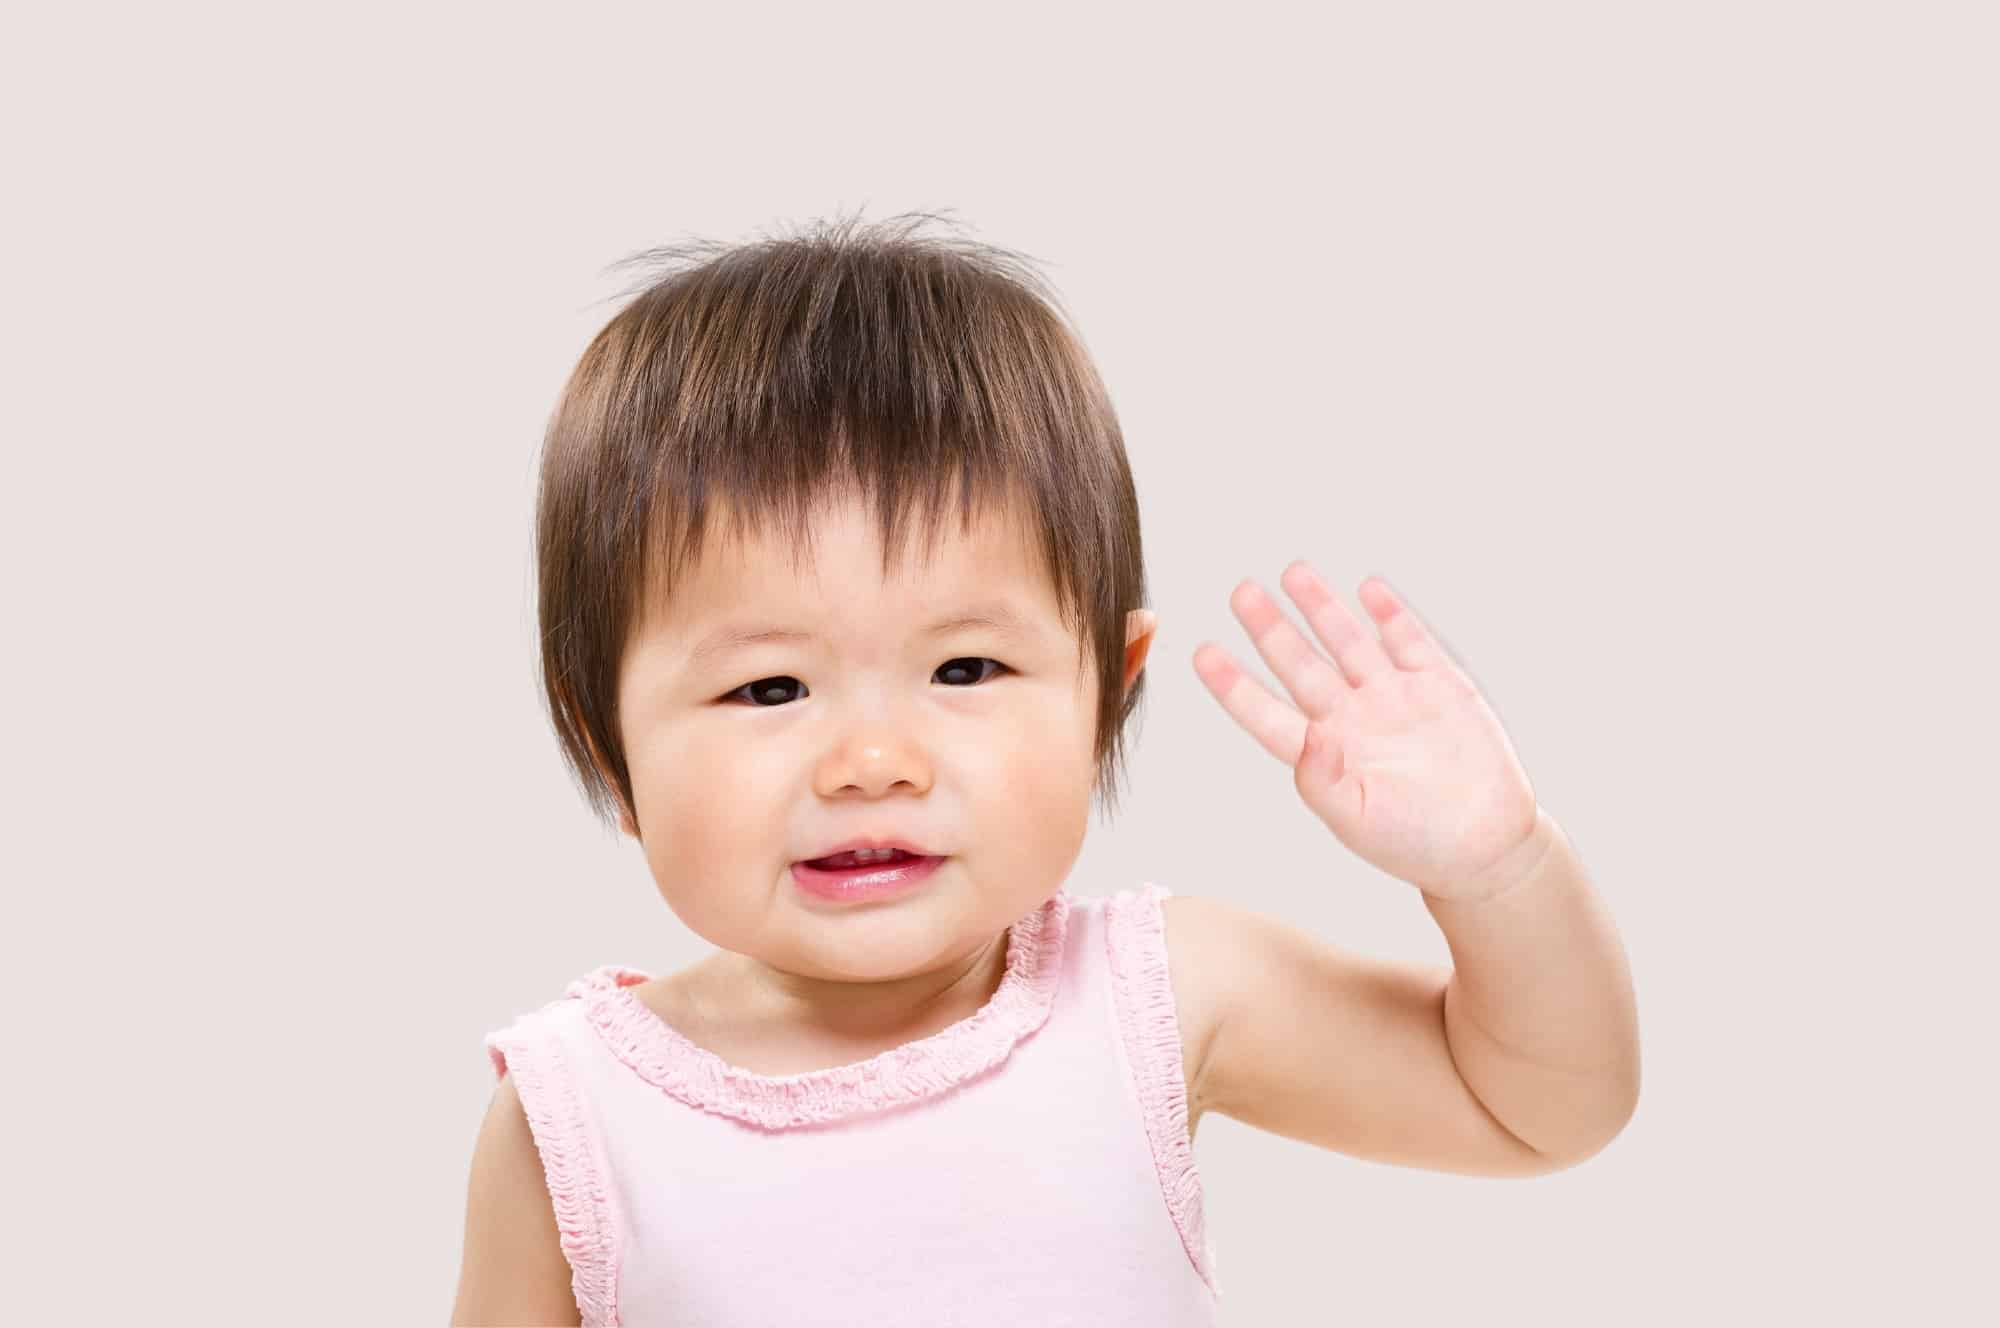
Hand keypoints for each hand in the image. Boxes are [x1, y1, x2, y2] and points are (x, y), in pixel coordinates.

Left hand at [1193, 563, 1540, 901]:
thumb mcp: (1359, 822)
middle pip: (1301, 665)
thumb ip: (1323, 782)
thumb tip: (1303, 742)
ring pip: (1349, 643)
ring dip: (1322, 608)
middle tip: (1241, 592)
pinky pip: (1408, 641)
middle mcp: (1352, 718)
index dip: (1235, 685)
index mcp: (1324, 754)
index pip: (1268, 714)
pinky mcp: (1439, 685)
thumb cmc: (1416, 843)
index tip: (1203, 654)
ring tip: (1294, 571)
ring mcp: (1394, 697)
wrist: (1488, 843)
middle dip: (1271, 629)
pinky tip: (1367, 588)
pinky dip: (1389, 615)